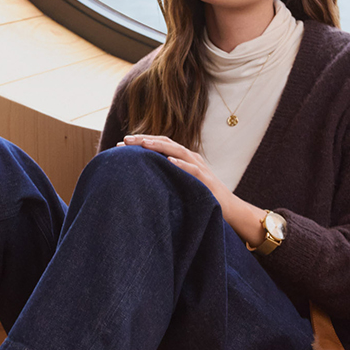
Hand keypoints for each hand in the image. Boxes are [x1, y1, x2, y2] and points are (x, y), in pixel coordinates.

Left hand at [120, 135, 268, 247]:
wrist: (229, 210)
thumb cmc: (201, 197)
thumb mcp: (180, 184)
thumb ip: (166, 177)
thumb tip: (141, 178)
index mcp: (183, 158)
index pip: (159, 145)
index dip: (141, 142)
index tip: (120, 144)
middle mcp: (190, 158)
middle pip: (165, 143)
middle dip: (144, 140)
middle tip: (124, 140)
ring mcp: (199, 167)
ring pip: (178, 151)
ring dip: (159, 146)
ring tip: (142, 144)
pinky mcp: (206, 180)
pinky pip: (193, 169)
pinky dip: (181, 164)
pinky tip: (168, 161)